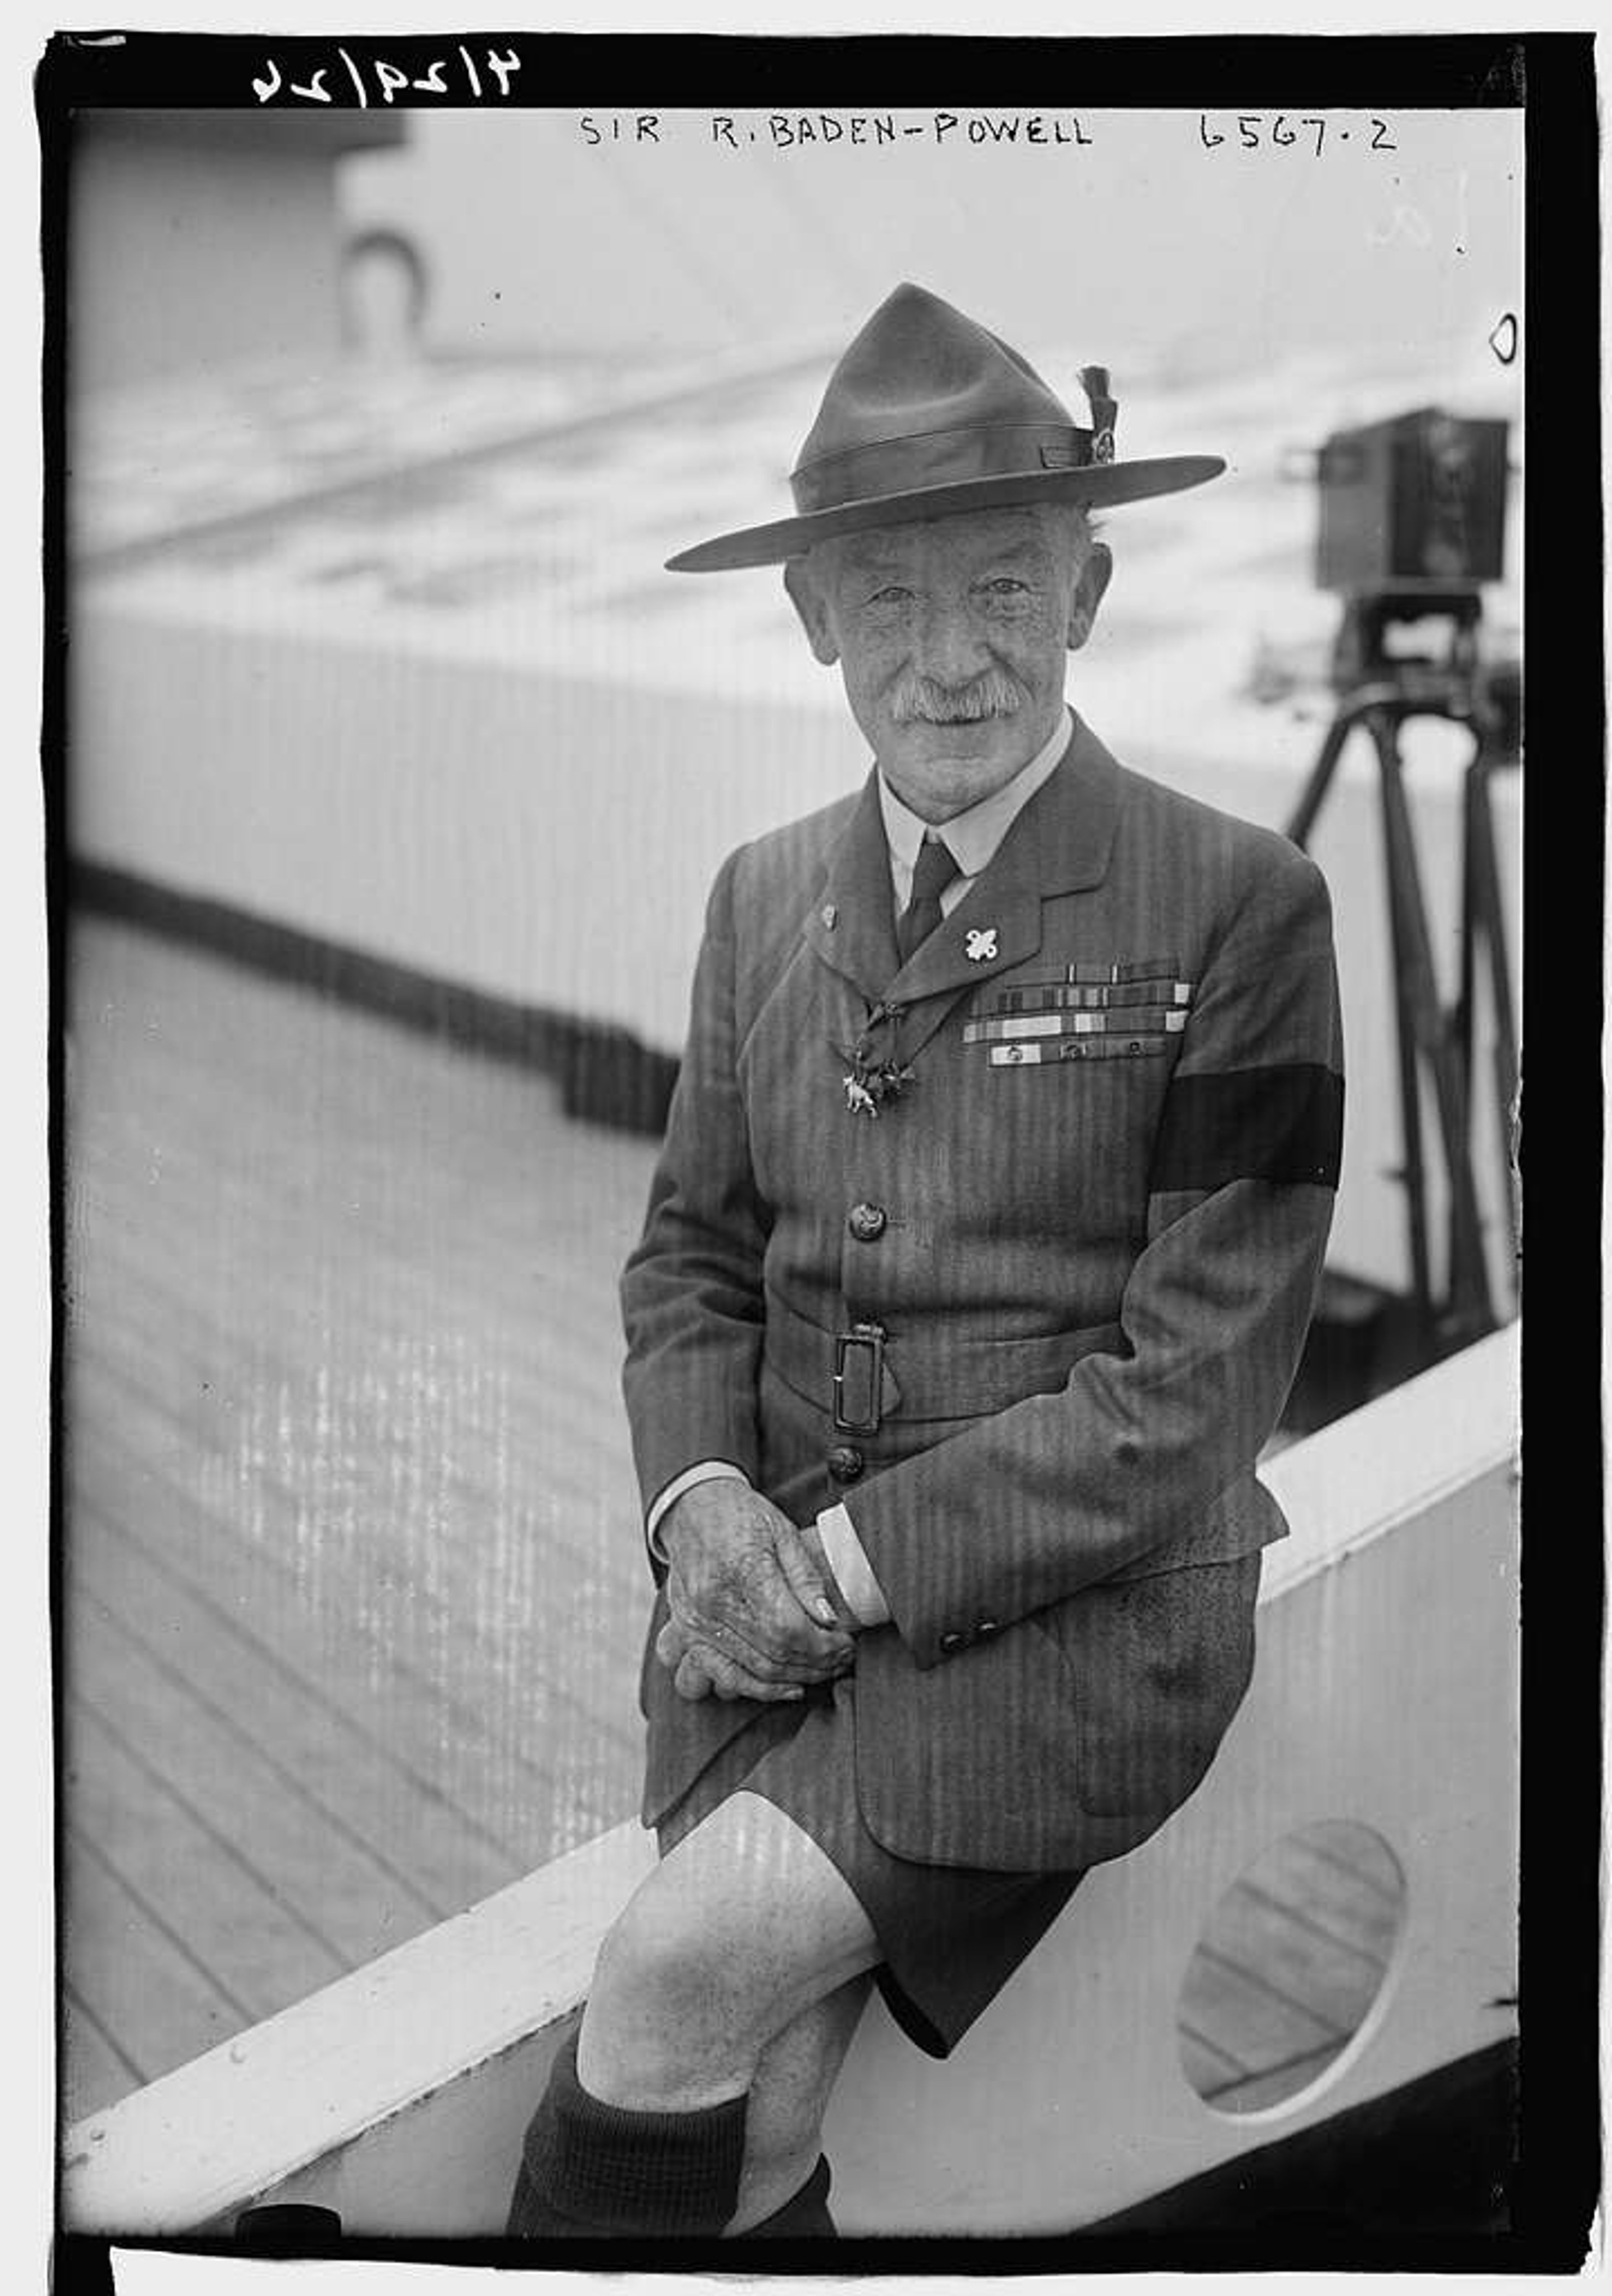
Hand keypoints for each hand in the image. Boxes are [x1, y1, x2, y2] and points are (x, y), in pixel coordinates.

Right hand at [660, 1480, 855, 1695]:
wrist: (690, 1509)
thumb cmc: (741, 1515)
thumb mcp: (782, 1531)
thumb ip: (806, 1577)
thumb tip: (829, 1620)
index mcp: (739, 1569)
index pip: (788, 1627)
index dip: (824, 1644)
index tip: (847, 1643)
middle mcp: (711, 1601)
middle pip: (773, 1653)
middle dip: (817, 1663)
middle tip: (843, 1658)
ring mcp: (695, 1621)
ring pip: (753, 1670)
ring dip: (795, 1678)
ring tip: (824, 1670)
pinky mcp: (687, 1633)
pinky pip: (723, 1674)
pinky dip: (757, 1688)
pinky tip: (789, 1687)